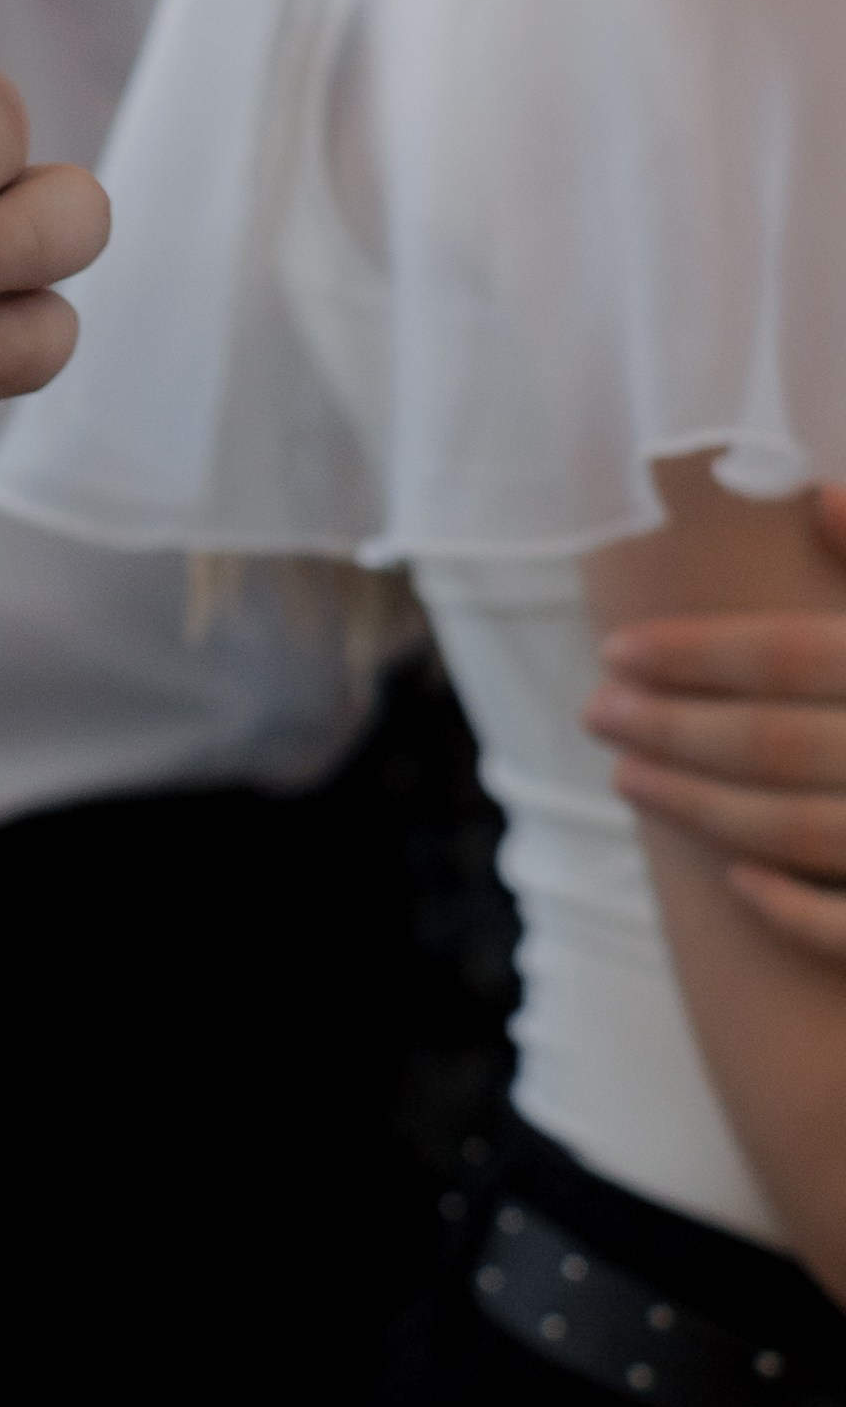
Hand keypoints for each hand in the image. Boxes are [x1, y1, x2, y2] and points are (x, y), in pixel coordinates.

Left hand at [588, 485, 845, 959]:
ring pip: (803, 831)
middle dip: (675, 728)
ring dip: (703, 809)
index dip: (699, 652)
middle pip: (781, 745)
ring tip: (628, 779)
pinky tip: (739, 882)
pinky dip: (798, 909)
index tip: (617, 648)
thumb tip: (814, 497)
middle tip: (593, 711)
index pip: (797, 655)